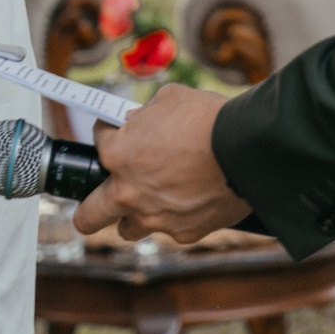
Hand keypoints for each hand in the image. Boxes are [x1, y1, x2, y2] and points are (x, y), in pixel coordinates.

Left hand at [72, 84, 249, 244]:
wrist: (247, 149)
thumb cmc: (206, 119)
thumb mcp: (166, 100)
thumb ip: (143, 115)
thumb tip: (137, 121)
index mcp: (116, 155)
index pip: (98, 144)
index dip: (111, 134)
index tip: (121, 132)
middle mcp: (129, 192)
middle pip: (90, 216)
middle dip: (87, 212)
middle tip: (93, 204)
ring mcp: (156, 218)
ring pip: (129, 228)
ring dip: (132, 216)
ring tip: (145, 203)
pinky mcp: (186, 233)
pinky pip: (170, 230)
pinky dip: (175, 218)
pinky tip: (189, 202)